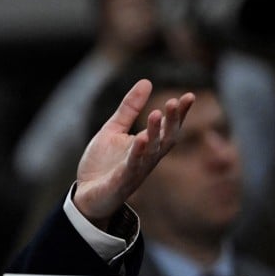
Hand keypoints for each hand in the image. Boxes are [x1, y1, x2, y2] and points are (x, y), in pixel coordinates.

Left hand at [72, 79, 194, 227]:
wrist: (85, 194)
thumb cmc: (103, 164)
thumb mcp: (113, 130)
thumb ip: (129, 109)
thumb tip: (147, 81)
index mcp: (147, 146)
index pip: (168, 128)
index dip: (179, 114)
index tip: (189, 96)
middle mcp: (146, 159)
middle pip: (165, 140)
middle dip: (171, 122)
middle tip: (174, 102)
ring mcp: (135, 172)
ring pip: (151, 152)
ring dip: (155, 133)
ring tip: (156, 113)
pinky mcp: (121, 183)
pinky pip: (132, 168)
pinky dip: (137, 154)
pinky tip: (141, 139)